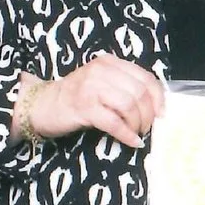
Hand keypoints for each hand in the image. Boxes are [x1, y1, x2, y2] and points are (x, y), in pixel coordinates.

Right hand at [21, 54, 163, 148]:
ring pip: (129, 106)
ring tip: (136, 133)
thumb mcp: (103, 84)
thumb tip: (157, 107)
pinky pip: (114, 122)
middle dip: (148, 115)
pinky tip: (132, 142)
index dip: (159, 98)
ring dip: (138, 124)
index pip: (146, 77)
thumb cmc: (78, 98)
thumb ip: (126, 87)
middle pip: (140, 93)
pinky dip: (126, 134)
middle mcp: (101, 71)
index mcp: (110, 63)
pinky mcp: (83, 107)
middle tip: (146, 127)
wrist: (42, 105)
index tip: (162, 114)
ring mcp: (91, 88)